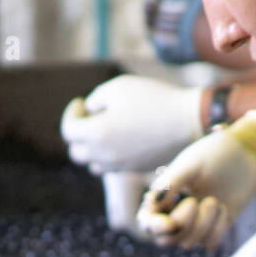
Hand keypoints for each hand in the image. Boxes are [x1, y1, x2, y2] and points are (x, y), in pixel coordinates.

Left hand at [60, 76, 202, 173]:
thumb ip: (96, 100)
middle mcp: (105, 156)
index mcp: (96, 134)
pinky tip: (123, 138)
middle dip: (79, 133)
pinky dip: (111, 155)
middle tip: (90, 117)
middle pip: (77, 152)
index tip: (81, 103)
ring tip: (106, 129)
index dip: (71, 114)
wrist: (188, 121)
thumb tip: (91, 112)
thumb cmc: (153, 99)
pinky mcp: (136, 169)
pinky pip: (114, 167)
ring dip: (94, 148)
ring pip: (94, 164)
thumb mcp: (118, 87)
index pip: (68, 131)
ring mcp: (121, 166)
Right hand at [137, 107, 255, 249]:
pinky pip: (209, 242)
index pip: (147, 222)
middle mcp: (175, 213)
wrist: (249, 155)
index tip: (170, 223)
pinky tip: (225, 208)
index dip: (155, 227)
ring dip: (204, 222)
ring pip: (190, 242)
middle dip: (183, 223)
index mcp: (163, 196)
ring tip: (215, 200)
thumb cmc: (217, 154)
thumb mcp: (192, 164)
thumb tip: (151, 204)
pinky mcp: (214, 230)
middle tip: (195, 202)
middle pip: (167, 239)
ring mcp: (195, 224)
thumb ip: (170, 183)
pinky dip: (218, 226)